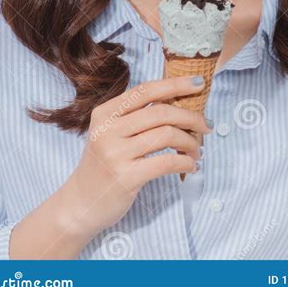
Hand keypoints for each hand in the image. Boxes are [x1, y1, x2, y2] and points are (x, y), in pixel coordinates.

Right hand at [62, 75, 212, 241]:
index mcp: (104, 113)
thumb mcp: (110, 133)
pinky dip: (185, 162)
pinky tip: (190, 165)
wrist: (81, 204)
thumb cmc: (104, 165)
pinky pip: (166, 162)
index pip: (145, 91)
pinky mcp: (126, 177)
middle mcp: (107, 129)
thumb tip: (178, 101)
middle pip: (160, 112)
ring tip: (197, 150)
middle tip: (206, 126)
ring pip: (166, 135)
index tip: (198, 83)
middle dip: (190, 117)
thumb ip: (135, 117)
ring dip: (190, 142)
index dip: (174, 84)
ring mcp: (115, 153)